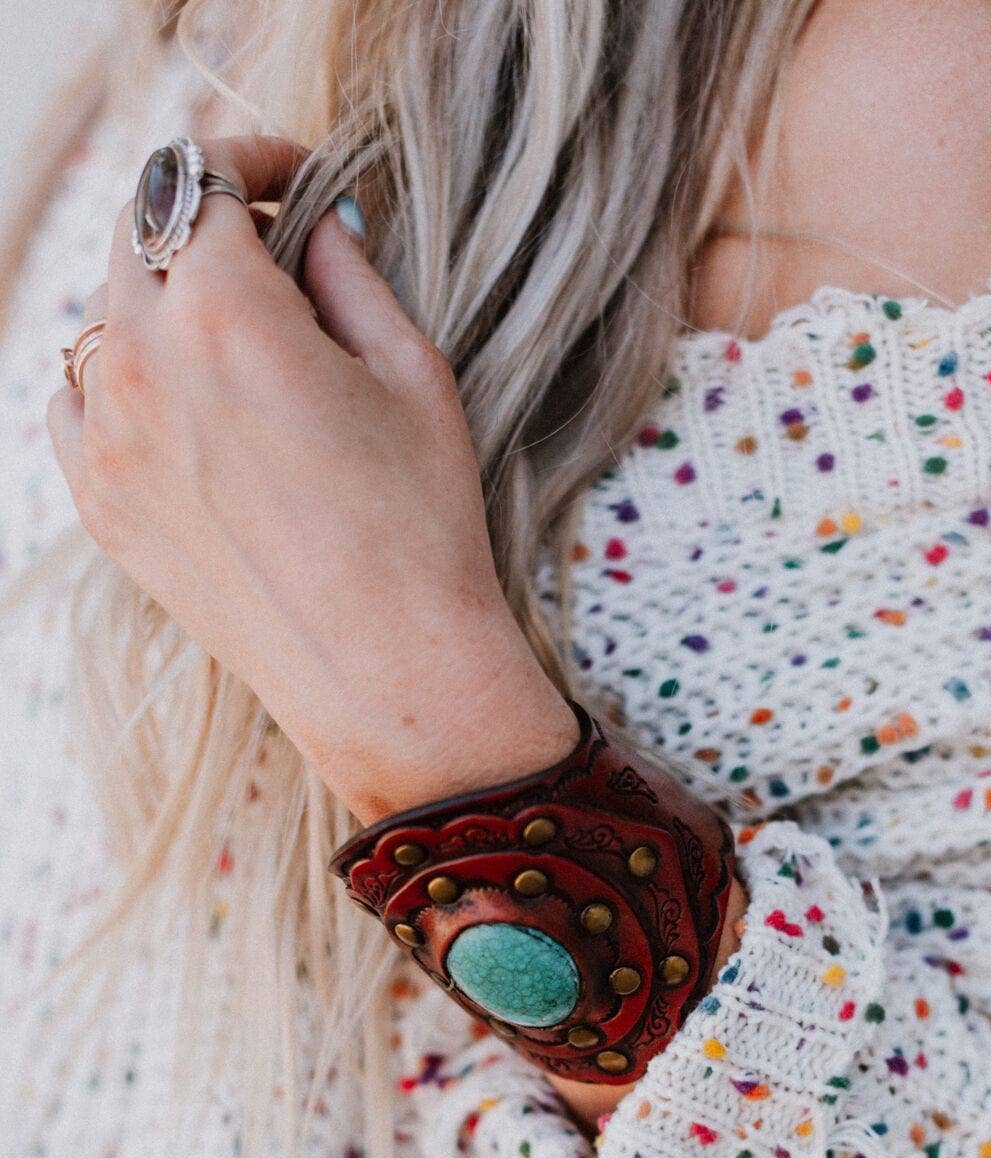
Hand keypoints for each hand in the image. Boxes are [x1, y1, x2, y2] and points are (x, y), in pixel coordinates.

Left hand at [47, 135, 577, 823]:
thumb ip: (350, 275)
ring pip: (103, 320)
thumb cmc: (420, 526)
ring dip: (159, 303)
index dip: (251, 162)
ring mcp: (111, 440)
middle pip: (142, 236)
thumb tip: (317, 224)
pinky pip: (76, 405)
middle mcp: (146, 364)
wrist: (388, 668)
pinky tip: (180, 406)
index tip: (289, 179)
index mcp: (227, 313)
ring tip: (230, 341)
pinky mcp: (103, 505)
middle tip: (268, 252)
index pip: (200, 180)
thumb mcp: (412, 374)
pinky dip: (117, 383)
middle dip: (202, 223)